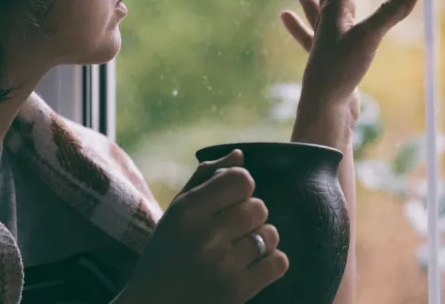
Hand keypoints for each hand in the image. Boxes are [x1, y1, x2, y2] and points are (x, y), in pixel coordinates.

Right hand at [119, 150, 288, 303]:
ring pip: (271, 234)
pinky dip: (271, 263)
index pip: (242, 179)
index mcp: (187, 210)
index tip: (231, 200)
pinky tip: (252, 265)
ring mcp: (223, 265)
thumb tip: (239, 154)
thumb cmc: (166, 253)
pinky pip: (278, 262)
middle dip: (251, 215)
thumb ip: (205, 179)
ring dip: (261, 240)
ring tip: (240, 249)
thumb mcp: (175, 212)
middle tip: (233, 229)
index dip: (242, 187)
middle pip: (259, 207)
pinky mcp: (238, 291)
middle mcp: (205, 235)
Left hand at [281, 0, 418, 148]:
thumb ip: (391, 13)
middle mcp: (327, 18)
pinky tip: (284, 16)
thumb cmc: (342, 71)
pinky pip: (306, 34)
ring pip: (311, 2)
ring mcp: (323, 36)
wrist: (325, 106)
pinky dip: (295, 24)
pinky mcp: (322, 56)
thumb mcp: (370, 39)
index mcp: (337, 8)